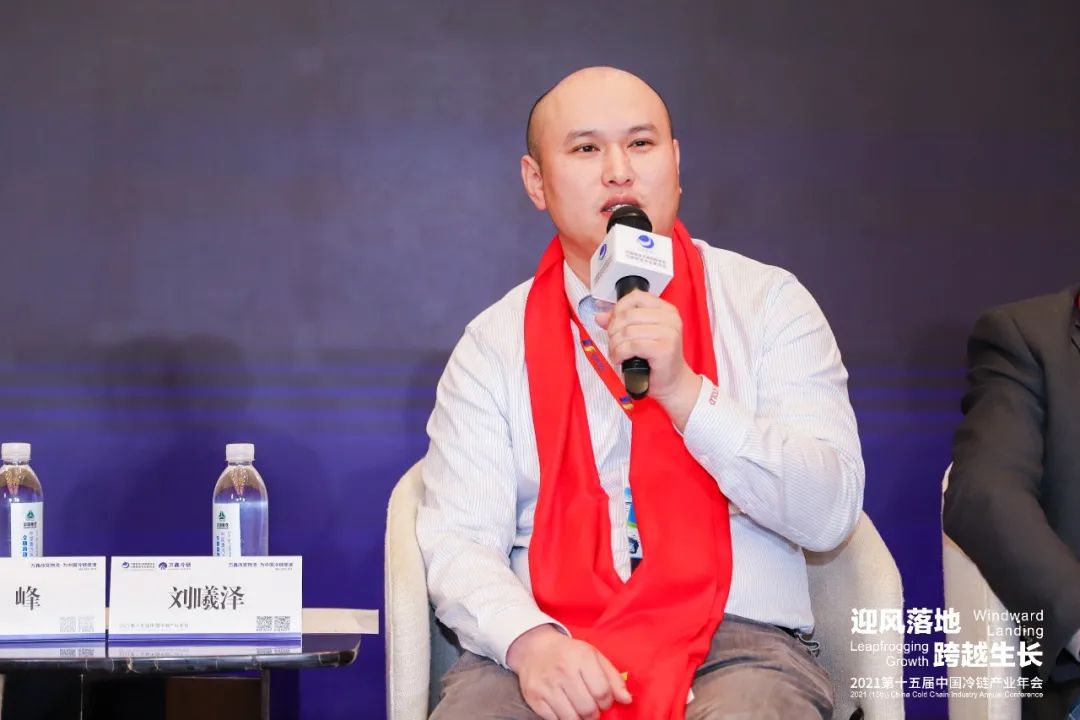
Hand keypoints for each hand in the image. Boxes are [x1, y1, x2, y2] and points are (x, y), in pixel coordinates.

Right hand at [506, 625, 631, 719]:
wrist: (534, 649)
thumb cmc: (568, 654)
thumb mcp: (593, 656)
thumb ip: (613, 677)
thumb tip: (627, 699)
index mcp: (581, 657)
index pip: (602, 692)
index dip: (607, 702)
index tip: (604, 701)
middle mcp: (563, 671)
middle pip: (588, 708)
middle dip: (594, 713)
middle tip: (592, 708)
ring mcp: (547, 685)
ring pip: (572, 718)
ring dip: (580, 719)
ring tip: (579, 709)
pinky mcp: (534, 697)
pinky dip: (563, 718)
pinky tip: (565, 707)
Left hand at [596, 290, 701, 429]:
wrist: (672, 382)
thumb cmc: (655, 359)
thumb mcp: (638, 335)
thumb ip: (620, 323)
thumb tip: (600, 317)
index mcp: (666, 310)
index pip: (636, 296)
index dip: (619, 308)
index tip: (612, 323)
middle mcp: (670, 318)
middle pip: (629, 315)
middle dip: (613, 330)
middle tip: (613, 343)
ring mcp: (669, 333)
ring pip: (628, 331)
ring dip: (615, 344)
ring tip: (615, 353)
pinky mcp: (664, 349)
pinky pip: (632, 346)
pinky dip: (620, 353)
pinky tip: (619, 359)